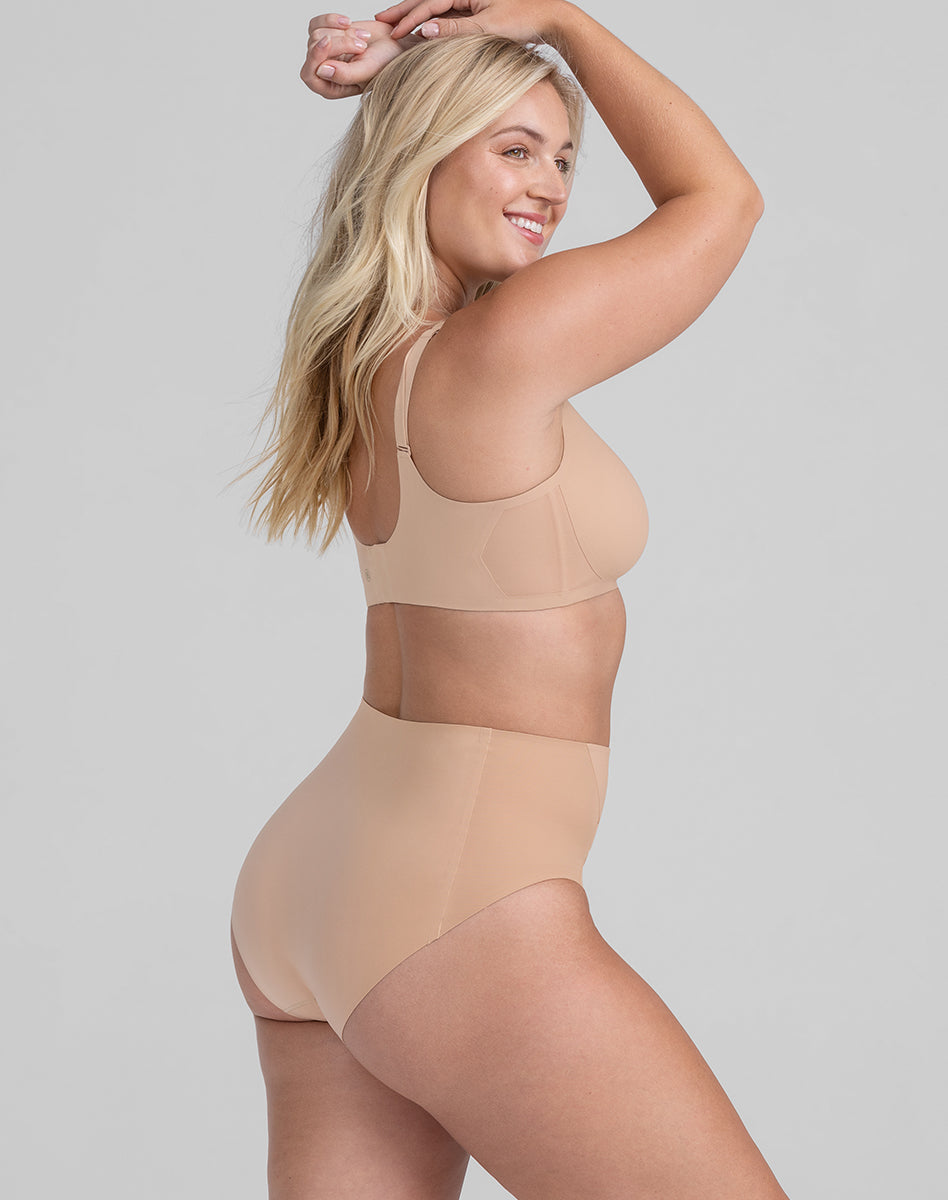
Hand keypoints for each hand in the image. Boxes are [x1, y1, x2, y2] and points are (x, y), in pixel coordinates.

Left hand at [301, 14, 415, 97]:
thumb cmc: (385, 64)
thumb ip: (344, 75)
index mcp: (331, 88)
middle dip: (339, 42)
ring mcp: (324, 53)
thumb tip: (321, 70)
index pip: (309, 75)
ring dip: (342, 32)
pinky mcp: (326, 35)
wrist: (394, 45)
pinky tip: (348, 23)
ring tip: (362, 38)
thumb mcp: (367, 71)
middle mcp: (325, 72)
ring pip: (316, 34)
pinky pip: (317, 23)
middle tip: (362, 46)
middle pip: (314, 49)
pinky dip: (332, 19)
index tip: (328, 41)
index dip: (315, 56)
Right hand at [374, 0, 552, 43]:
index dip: (408, 18)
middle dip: (403, 11)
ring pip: (435, 7)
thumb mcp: (488, 26)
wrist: (549, 17)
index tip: (391, 32)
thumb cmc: (524, 19)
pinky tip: (420, 29)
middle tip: (380, 22)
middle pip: (427, 0)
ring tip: (394, 23)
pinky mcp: (476, 9)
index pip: (430, 4)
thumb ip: (455, 29)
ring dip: (414, 15)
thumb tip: (425, 30)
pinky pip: (447, 14)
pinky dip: (431, 21)